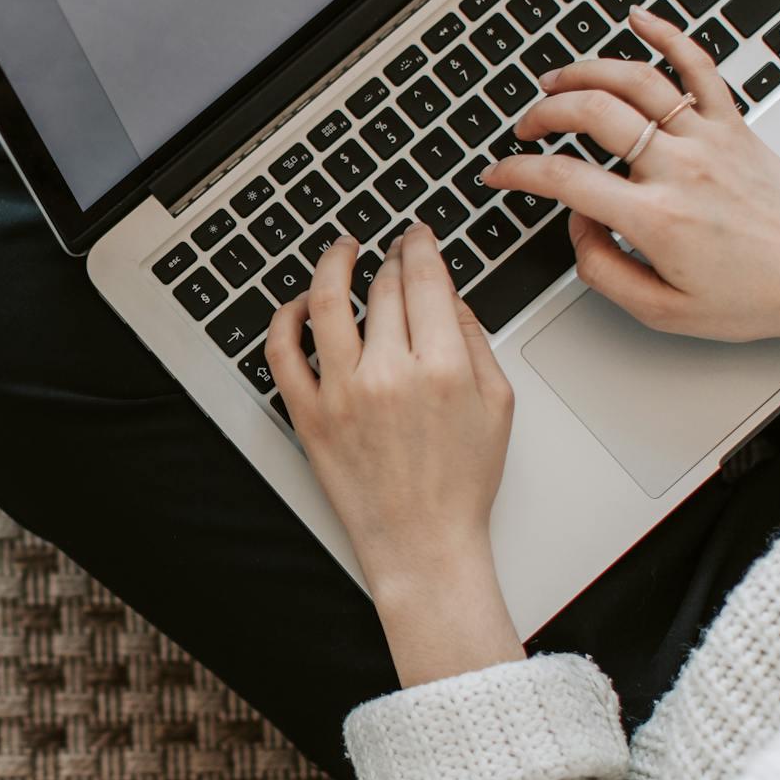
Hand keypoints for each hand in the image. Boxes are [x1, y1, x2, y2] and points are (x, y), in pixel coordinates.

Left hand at [267, 224, 523, 683]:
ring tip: (341, 250)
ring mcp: (342, 393)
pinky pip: (282, 352)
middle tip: (391, 249)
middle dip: (389, 258)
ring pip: (328, 303)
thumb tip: (447, 294)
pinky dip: (287, 319)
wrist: (423, 544)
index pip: (424, 279)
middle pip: (383, 288)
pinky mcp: (308, 415)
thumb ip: (474, 339)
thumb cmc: (461, 483)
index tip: (417, 235)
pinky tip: (301, 304)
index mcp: (442, 367)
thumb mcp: (497, 404)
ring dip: (333, 265)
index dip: (419, 245)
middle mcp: (389, 374)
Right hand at [484, 8, 779, 354]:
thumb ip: (604, 270)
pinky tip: (639, 18)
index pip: (565, 180)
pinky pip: (698, 66)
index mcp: (658, 218)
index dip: (517, 173)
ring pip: (636, 81)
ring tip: (556, 80)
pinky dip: (667, 34)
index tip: (498, 173)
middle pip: (593, 114)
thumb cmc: (754, 296)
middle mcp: (681, 168)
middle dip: (543, 114)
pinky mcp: (735, 125)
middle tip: (526, 129)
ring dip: (586, 72)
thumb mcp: (663, 311)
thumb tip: (578, 226)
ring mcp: (710, 139)